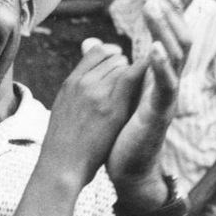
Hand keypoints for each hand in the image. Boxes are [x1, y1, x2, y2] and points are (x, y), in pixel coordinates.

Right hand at [39, 39, 144, 188]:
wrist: (62, 164)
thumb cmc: (64, 143)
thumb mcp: (63, 108)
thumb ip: (77, 90)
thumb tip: (86, 82)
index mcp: (70, 82)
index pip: (95, 51)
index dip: (111, 54)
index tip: (120, 62)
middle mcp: (82, 82)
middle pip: (112, 57)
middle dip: (125, 65)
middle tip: (131, 81)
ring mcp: (96, 92)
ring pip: (122, 65)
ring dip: (134, 73)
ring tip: (137, 90)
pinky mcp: (112, 106)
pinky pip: (131, 77)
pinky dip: (144, 70)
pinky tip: (153, 73)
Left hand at [106, 0, 189, 209]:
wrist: (127, 168)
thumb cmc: (119, 132)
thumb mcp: (111, 92)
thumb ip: (106, 66)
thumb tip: (93, 43)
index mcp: (154, 76)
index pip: (165, 36)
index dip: (164, 13)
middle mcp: (165, 83)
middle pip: (177, 39)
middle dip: (166, 14)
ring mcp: (165, 98)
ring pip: (176, 57)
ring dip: (165, 30)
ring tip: (155, 8)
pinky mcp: (159, 113)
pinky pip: (166, 86)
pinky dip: (163, 67)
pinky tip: (156, 50)